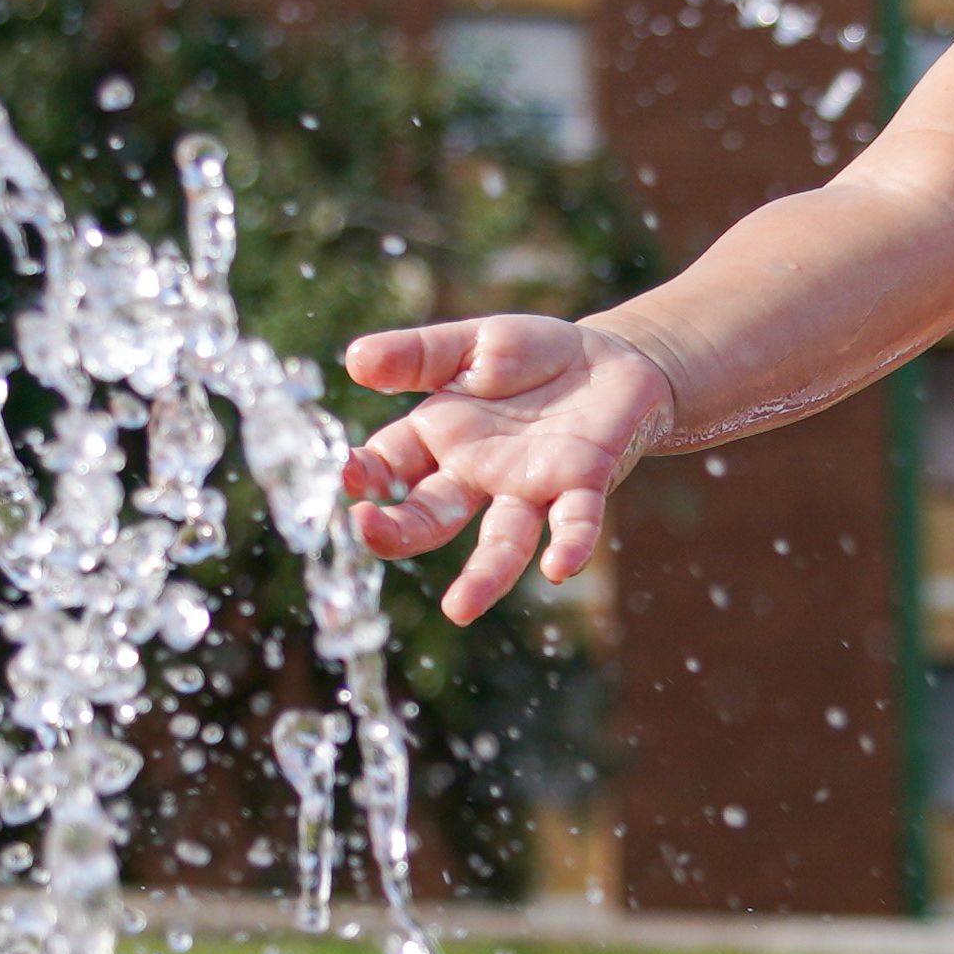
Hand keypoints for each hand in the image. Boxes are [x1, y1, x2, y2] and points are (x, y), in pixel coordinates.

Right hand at [339, 316, 678, 623]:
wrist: (610, 358)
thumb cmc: (531, 357)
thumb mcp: (468, 344)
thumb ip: (418, 355)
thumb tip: (355, 359)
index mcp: (440, 438)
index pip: (389, 465)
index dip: (365, 473)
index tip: (343, 477)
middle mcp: (478, 475)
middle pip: (431, 516)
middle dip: (397, 530)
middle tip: (365, 533)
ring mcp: (529, 487)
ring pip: (503, 542)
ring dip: (483, 577)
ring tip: (460, 609)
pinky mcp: (584, 484)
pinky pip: (576, 521)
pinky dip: (570, 544)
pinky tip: (558, 568)